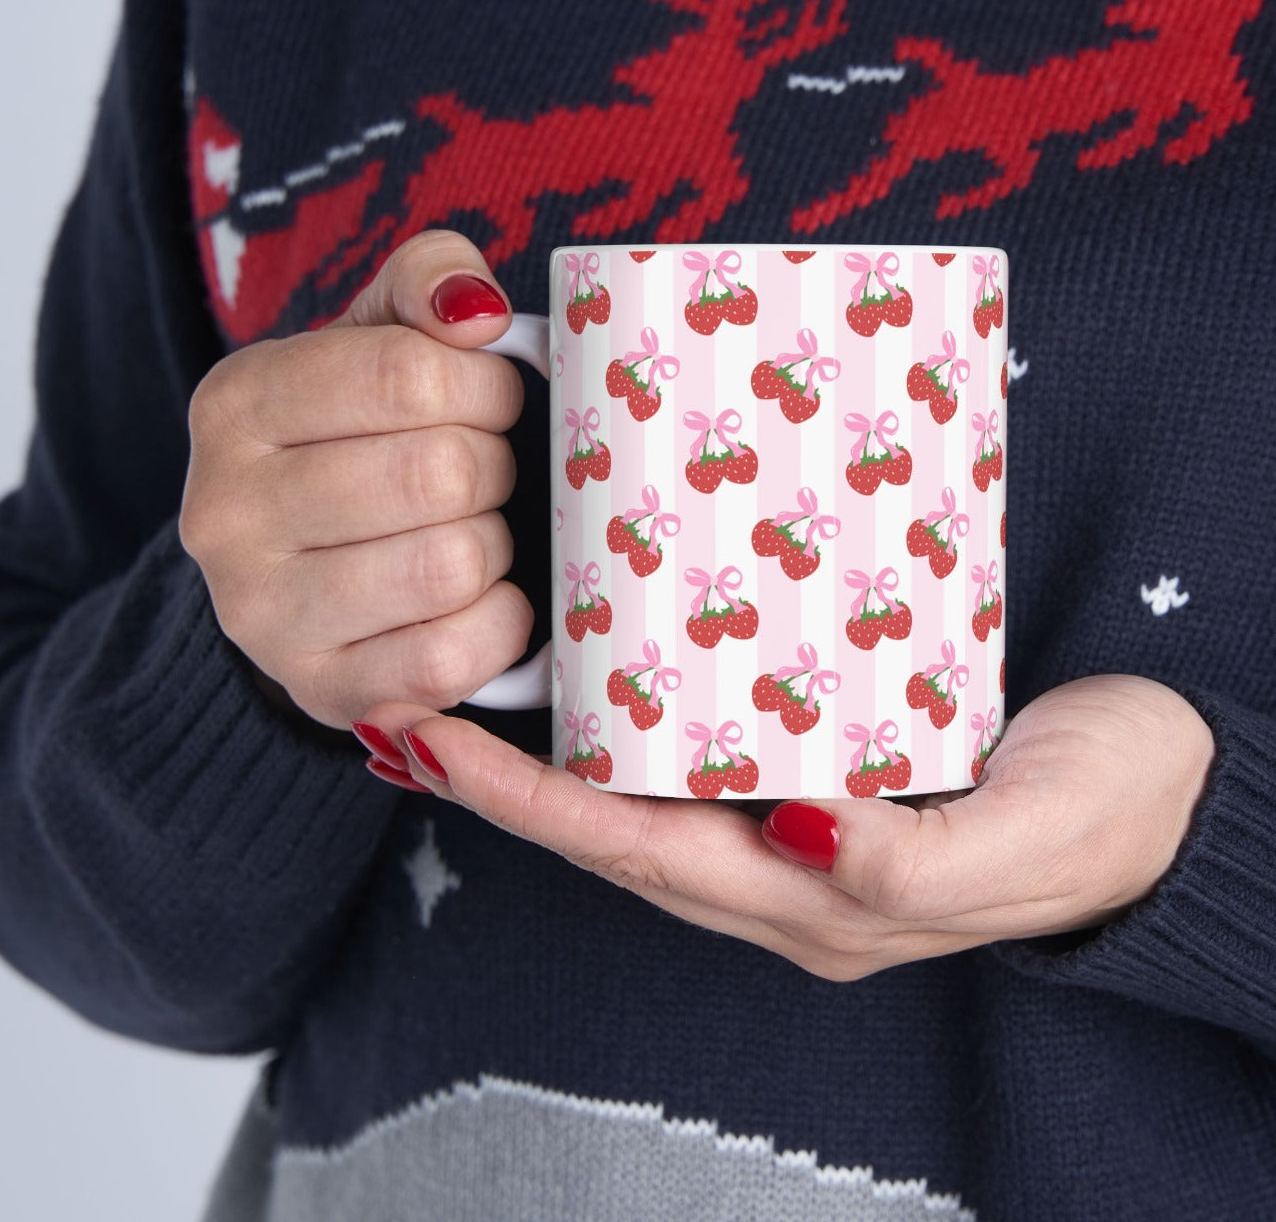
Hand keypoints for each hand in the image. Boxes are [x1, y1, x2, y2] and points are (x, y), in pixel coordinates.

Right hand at [179, 231, 531, 727]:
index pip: (409, 375)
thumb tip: (477, 312)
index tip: (492, 401)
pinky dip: (498, 624)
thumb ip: (427, 282)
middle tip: (484, 474)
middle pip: (438, 474)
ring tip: (472, 532)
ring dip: (494, 546)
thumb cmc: (358, 439)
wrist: (301, 570)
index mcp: (237, 404)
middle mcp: (226, 513)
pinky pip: (449, 659)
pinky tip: (482, 600)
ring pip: (450, 566)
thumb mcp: (376, 337)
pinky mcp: (322, 691)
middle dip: (494, 468)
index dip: (486, 388)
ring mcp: (263, 615)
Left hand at [358, 675, 1214, 978]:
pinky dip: (632, 733)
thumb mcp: (1025, 840)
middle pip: (617, 835)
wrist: (1174, 792)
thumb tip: (798, 832)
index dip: (530, 807)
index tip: (433, 743)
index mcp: (822, 904)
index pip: (640, 855)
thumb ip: (911, 863)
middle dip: (506, 786)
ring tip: (473, 695)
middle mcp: (790, 876)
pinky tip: (601, 684)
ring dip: (554, 762)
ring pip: (648, 803)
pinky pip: (702, 763)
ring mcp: (803, 832)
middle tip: (413, 707)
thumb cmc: (1109, 814)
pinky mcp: (828, 778)